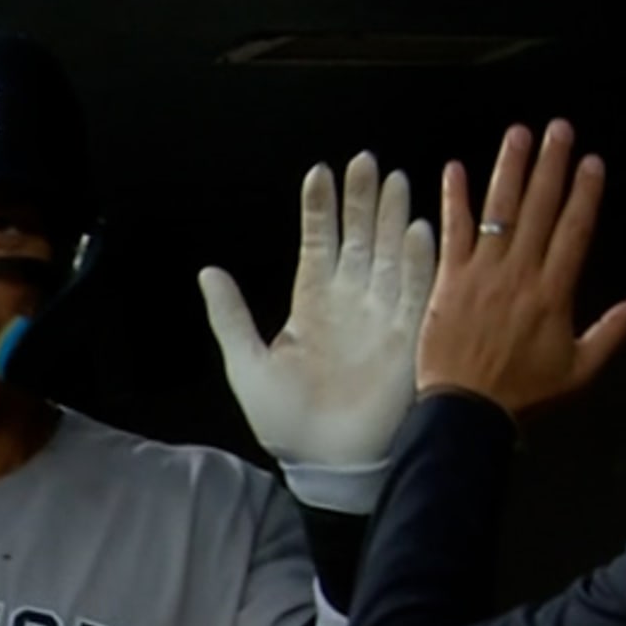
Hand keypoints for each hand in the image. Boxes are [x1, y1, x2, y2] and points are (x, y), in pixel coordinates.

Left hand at [199, 153, 435, 467]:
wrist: (324, 464)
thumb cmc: (285, 421)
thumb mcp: (245, 363)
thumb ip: (230, 315)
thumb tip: (208, 271)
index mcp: (312, 305)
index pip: (318, 244)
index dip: (319, 209)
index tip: (319, 171)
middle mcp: (351, 302)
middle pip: (359, 239)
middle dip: (361, 200)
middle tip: (365, 161)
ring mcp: (382, 317)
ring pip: (389, 255)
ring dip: (391, 218)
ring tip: (393, 179)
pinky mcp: (408, 338)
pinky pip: (417, 292)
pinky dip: (417, 261)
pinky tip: (416, 228)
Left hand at [413, 121, 625, 414]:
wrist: (468, 411)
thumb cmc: (524, 394)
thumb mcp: (579, 368)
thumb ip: (614, 331)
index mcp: (555, 292)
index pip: (575, 230)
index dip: (585, 193)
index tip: (592, 161)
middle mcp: (520, 273)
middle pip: (540, 208)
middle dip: (551, 165)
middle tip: (559, 129)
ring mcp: (482, 273)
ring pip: (499, 210)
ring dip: (509, 168)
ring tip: (519, 134)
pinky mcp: (448, 279)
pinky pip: (452, 231)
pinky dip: (453, 198)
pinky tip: (455, 168)